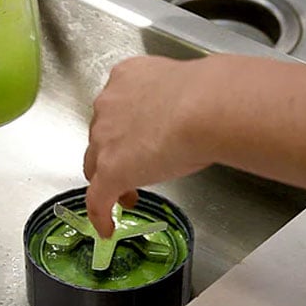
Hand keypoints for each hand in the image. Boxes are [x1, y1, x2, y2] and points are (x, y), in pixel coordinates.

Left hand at [83, 56, 214, 236]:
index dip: (124, 128)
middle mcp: (108, 105)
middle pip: (102, 135)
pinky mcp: (110, 170)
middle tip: (134, 166)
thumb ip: (175, 102)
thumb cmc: (209, 94)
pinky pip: (97, 198)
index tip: (136, 139)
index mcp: (126, 78)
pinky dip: (100, 214)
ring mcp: (105, 139)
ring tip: (126, 196)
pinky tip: (107, 227)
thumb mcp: (186, 88)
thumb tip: (196, 116)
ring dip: (109, 177)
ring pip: (96, 163)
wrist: (205, 107)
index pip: (116, 106)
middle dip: (115, 151)